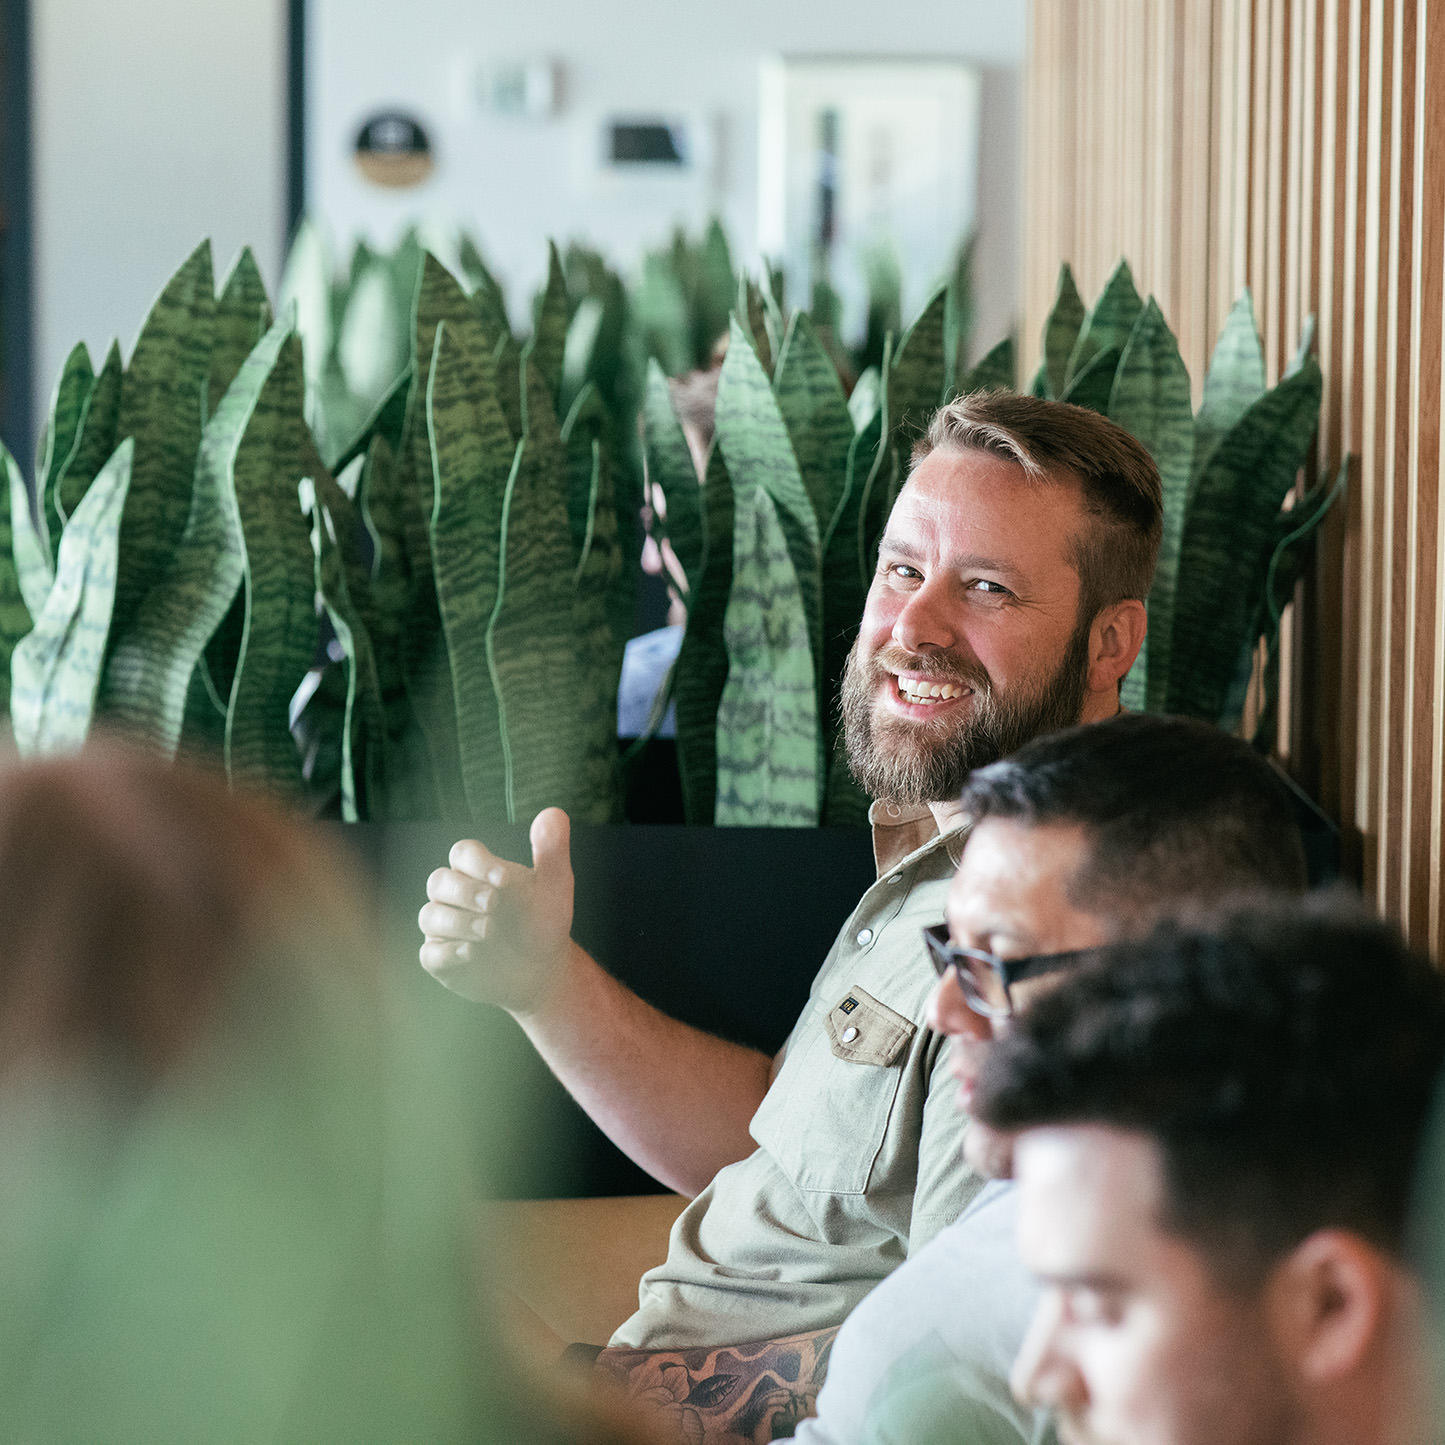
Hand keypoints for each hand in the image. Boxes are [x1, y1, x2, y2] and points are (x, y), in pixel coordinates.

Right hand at [418, 808, 574, 1012]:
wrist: (544, 968)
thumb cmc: (544, 920)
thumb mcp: (555, 885)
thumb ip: (552, 850)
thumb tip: (553, 812)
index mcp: (480, 872)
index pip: (462, 853)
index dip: (478, 863)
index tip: (504, 879)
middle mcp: (456, 897)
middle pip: (439, 881)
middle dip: (464, 891)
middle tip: (493, 904)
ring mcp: (446, 929)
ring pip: (430, 916)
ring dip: (457, 922)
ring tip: (488, 931)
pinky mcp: (443, 960)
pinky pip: (429, 954)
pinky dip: (447, 952)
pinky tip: (472, 953)